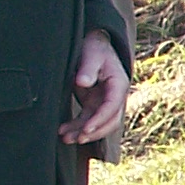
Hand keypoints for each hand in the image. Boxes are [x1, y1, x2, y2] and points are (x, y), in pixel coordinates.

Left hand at [61, 30, 128, 144]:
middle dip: (94, 132)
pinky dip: (77, 127)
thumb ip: (88, 68)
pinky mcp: (93, 104)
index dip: (100, 119)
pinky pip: (87, 120)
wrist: (94, 45)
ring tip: (65, 138)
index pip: (113, 106)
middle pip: (111, 121)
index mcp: (119, 84)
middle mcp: (115, 96)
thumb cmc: (94, 48)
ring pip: (99, 124)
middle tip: (77, 138)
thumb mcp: (92, 54)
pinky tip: (64, 132)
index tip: (86, 128)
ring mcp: (104, 101)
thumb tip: (83, 83)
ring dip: (84, 133)